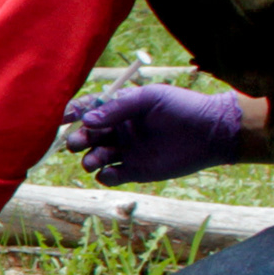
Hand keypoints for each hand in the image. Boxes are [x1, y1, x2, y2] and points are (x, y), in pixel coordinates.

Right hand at [60, 83, 249, 184]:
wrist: (211, 132)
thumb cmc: (182, 107)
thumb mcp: (149, 98)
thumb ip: (118, 107)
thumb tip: (87, 119)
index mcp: (120, 110)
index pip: (88, 110)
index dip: (73, 114)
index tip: (62, 118)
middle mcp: (119, 131)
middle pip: (87, 136)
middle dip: (77, 139)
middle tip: (77, 143)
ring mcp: (126, 151)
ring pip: (95, 157)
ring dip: (89, 159)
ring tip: (93, 160)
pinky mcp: (135, 171)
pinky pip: (110, 176)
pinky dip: (105, 176)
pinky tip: (109, 172)